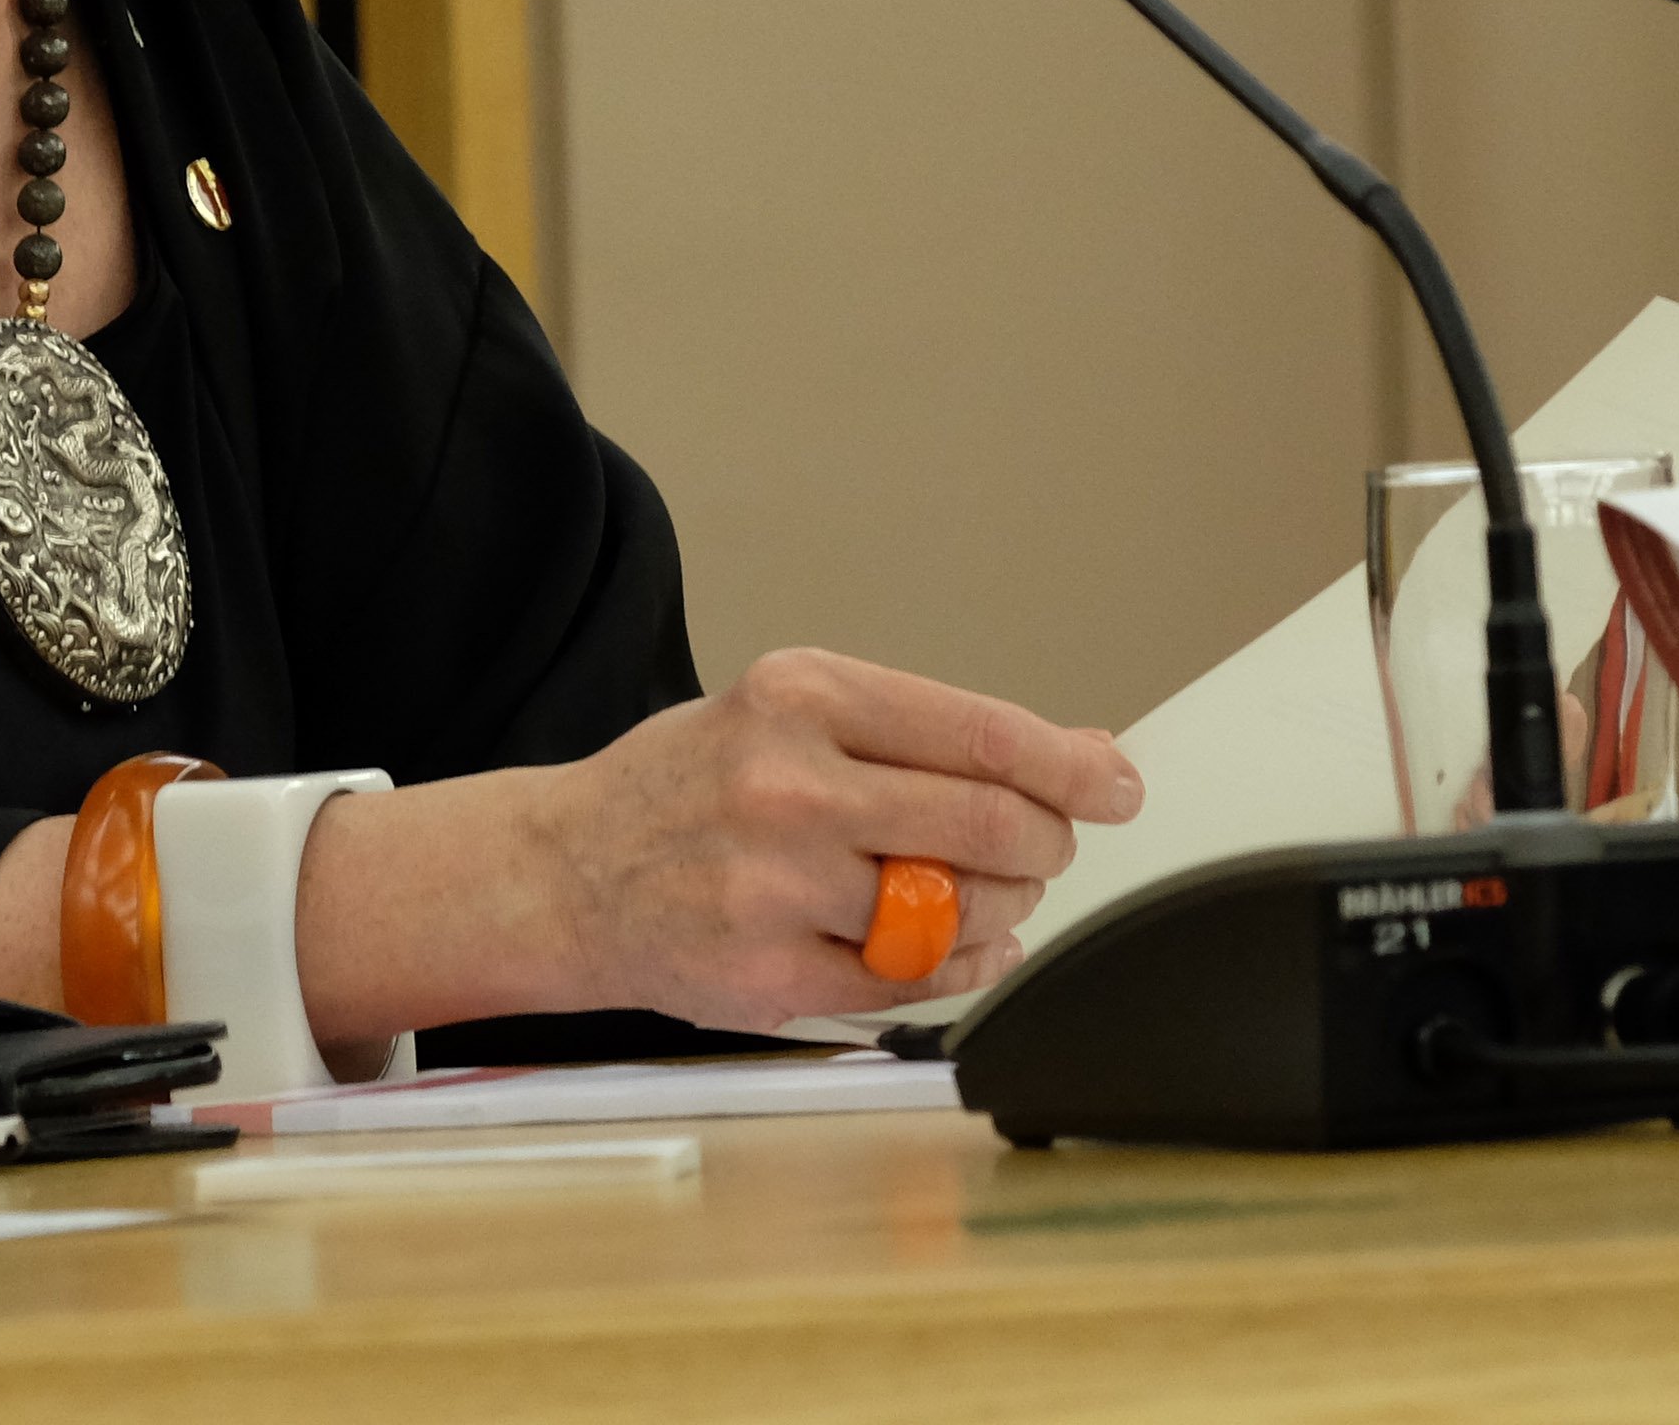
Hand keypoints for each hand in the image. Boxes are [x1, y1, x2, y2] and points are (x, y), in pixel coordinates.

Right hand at [518, 648, 1142, 1028]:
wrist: (562, 871)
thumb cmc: (689, 787)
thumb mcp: (793, 715)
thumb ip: (929, 733)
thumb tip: (1078, 753)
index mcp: (802, 696)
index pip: (980, 733)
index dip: (1070, 767)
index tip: (1116, 785)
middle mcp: (789, 785)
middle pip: (988, 825)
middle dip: (1046, 844)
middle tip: (1048, 849)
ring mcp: (777, 885)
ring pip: (958, 910)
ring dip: (1000, 908)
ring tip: (979, 893)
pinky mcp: (768, 973)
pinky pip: (915, 982)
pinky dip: (962, 968)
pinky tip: (958, 947)